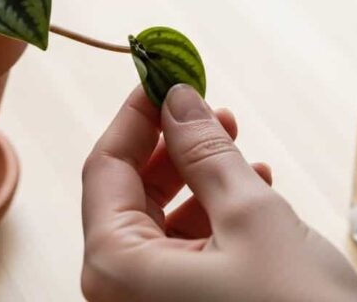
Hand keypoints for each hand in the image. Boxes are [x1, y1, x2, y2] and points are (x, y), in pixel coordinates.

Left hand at [80, 85, 356, 301]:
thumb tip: (176, 98)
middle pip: (127, 194)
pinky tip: (251, 188)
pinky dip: (212, 214)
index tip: (165, 75)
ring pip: (158, 220)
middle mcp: (121, 292)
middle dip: (169, 144)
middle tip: (208, 107)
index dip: (136, 115)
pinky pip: (183, 251)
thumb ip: (206, 151)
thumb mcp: (250, 216)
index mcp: (115, 266)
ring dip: (196, 175)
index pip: (105, 167)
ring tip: (238, 144)